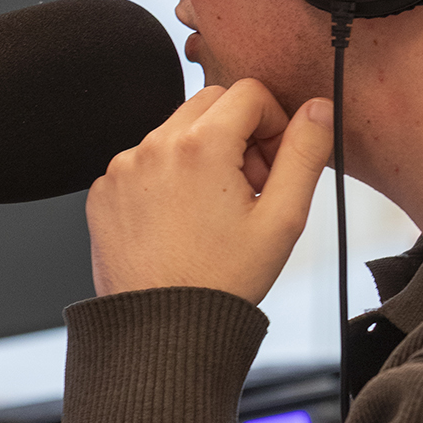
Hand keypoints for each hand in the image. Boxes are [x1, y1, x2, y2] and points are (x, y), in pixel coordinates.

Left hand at [86, 82, 333, 304]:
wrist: (163, 330)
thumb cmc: (221, 282)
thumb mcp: (282, 219)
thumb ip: (306, 154)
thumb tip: (318, 109)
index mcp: (200, 145)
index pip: (250, 92)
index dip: (273, 123)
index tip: (271, 164)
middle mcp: (154, 146)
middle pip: (210, 103)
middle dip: (236, 133)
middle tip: (246, 187)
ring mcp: (122, 168)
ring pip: (175, 131)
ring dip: (200, 154)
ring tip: (213, 210)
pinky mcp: (104, 191)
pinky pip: (143, 162)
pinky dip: (166, 178)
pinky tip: (180, 221)